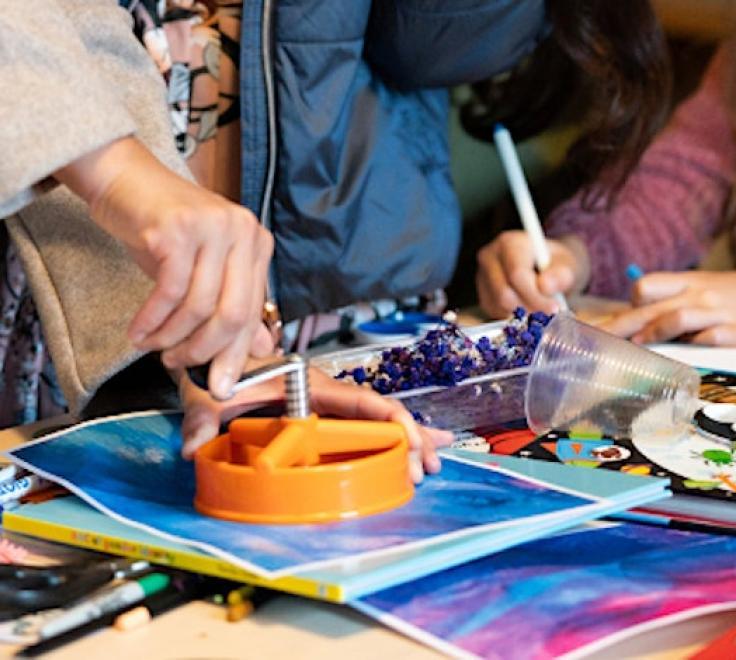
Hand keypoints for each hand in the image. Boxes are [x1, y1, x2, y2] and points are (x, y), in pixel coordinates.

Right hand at [55, 137, 274, 398]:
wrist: (125, 179)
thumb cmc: (166, 226)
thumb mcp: (205, 267)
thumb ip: (233, 304)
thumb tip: (262, 347)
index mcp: (257, 243)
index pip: (253, 311)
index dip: (236, 354)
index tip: (220, 386)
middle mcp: (242, 231)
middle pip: (233, 313)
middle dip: (204, 350)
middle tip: (178, 365)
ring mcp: (212, 227)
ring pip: (200, 306)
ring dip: (172, 337)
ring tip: (154, 346)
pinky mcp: (177, 228)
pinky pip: (169, 291)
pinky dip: (152, 320)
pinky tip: (138, 331)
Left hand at [178, 364, 452, 483]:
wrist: (215, 356)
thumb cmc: (220, 367)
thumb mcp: (209, 390)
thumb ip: (201, 417)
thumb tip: (192, 448)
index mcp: (311, 384)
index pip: (361, 399)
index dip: (391, 418)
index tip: (410, 440)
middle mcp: (326, 395)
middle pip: (378, 415)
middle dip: (407, 439)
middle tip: (423, 470)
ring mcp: (326, 408)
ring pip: (375, 423)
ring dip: (404, 443)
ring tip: (429, 467)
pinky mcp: (320, 419)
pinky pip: (360, 429)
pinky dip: (388, 440)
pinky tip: (410, 453)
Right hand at [476, 231, 589, 318]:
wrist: (545, 267)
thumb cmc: (555, 263)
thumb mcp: (567, 264)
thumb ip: (561, 274)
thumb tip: (545, 286)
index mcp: (509, 243)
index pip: (516, 275)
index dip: (535, 295)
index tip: (554, 307)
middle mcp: (490, 257)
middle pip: (504, 294)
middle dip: (530, 308)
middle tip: (550, 313)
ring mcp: (483, 277)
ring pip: (500, 306)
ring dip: (524, 314)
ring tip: (541, 308)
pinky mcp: (483, 295)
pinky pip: (497, 314)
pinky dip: (516, 317)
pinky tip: (528, 307)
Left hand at [598, 267, 735, 345]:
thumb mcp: (705, 290)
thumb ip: (672, 304)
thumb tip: (636, 325)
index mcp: (687, 283)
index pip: (644, 286)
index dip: (624, 306)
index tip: (604, 325)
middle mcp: (697, 295)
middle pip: (649, 306)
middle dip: (620, 324)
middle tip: (597, 340)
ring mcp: (717, 313)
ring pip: (676, 317)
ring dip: (653, 332)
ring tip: (636, 345)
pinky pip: (711, 339)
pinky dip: (695, 345)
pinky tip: (685, 353)